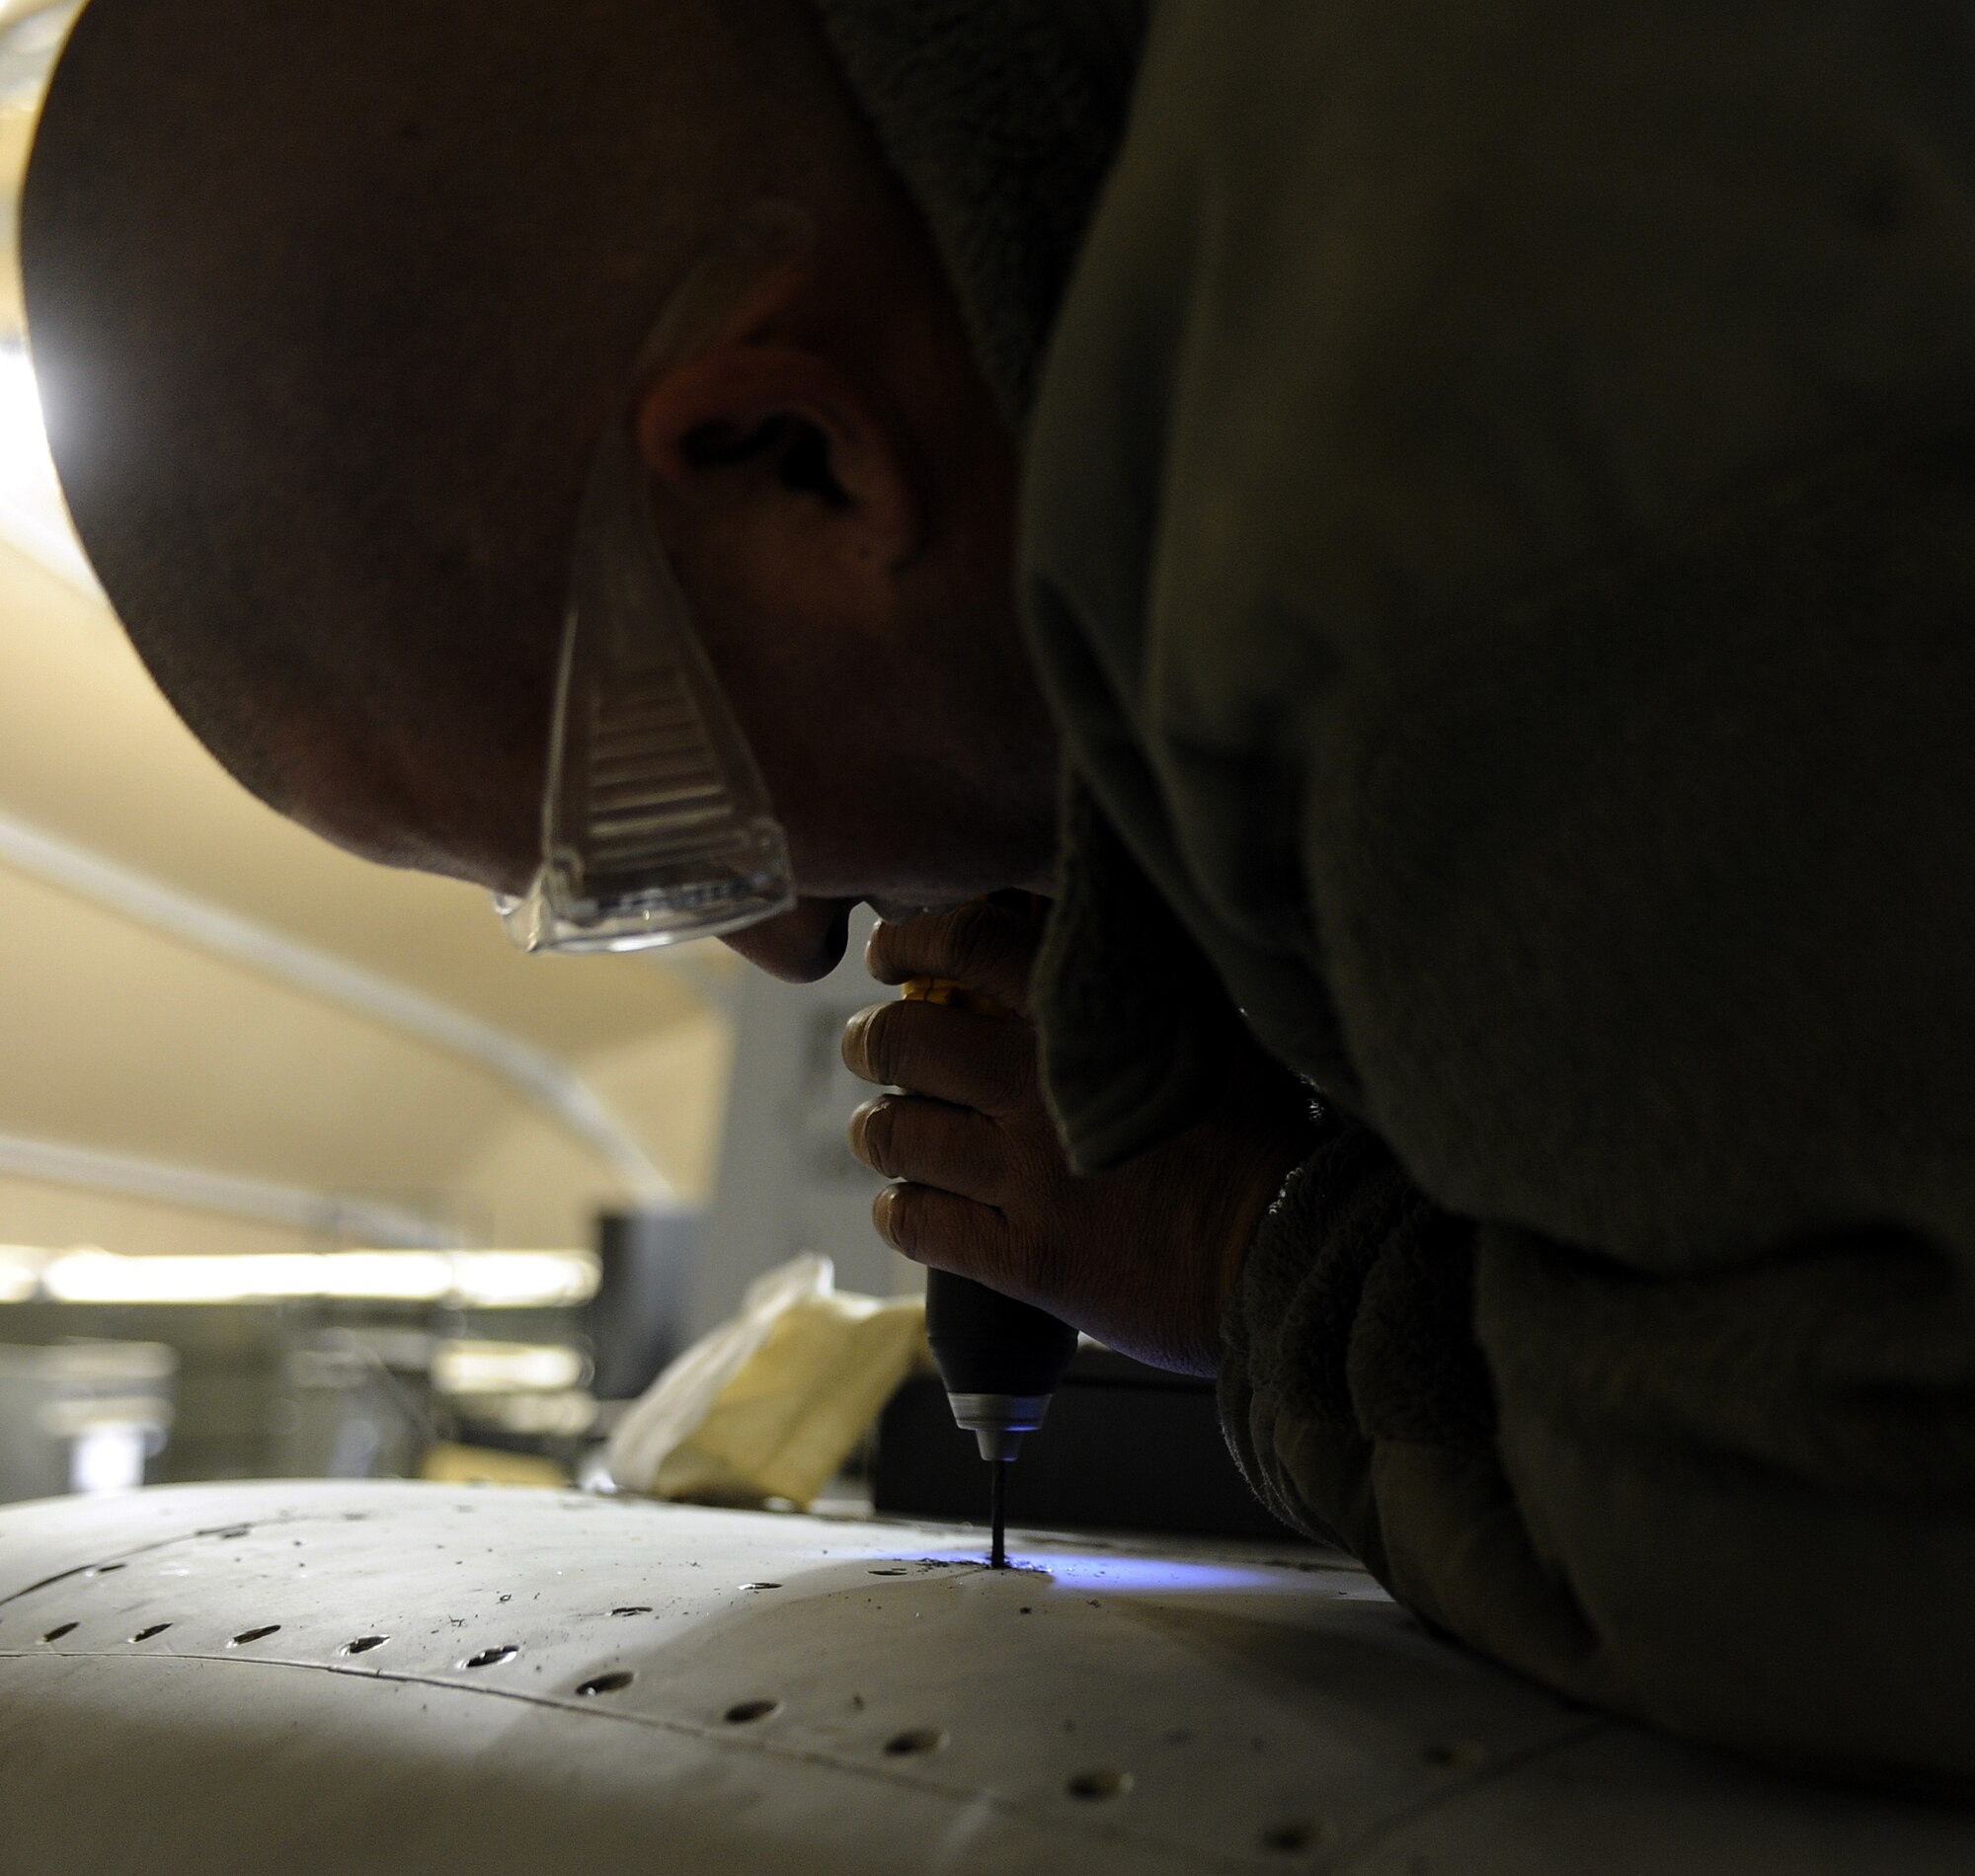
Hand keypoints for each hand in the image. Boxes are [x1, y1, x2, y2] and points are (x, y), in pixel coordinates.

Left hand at [841, 901, 1317, 1374]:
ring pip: (895, 1134)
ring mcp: (1024, 1177)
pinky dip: (896, 1209)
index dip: (913, 940)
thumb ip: (1148, 987)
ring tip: (880, 1127)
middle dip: (871, 1039)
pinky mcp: (1025, 1258)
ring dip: (874, 1127)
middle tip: (871, 1043)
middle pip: (903, 1040)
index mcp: (1085, 1019)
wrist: (1297, 1253)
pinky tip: (903, 1204)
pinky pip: (918, 1225)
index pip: (967, 944)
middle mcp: (1038, 1088)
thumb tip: (1096, 944)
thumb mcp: (1218, 1030)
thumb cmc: (1271, 1136)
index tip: (894, 950)